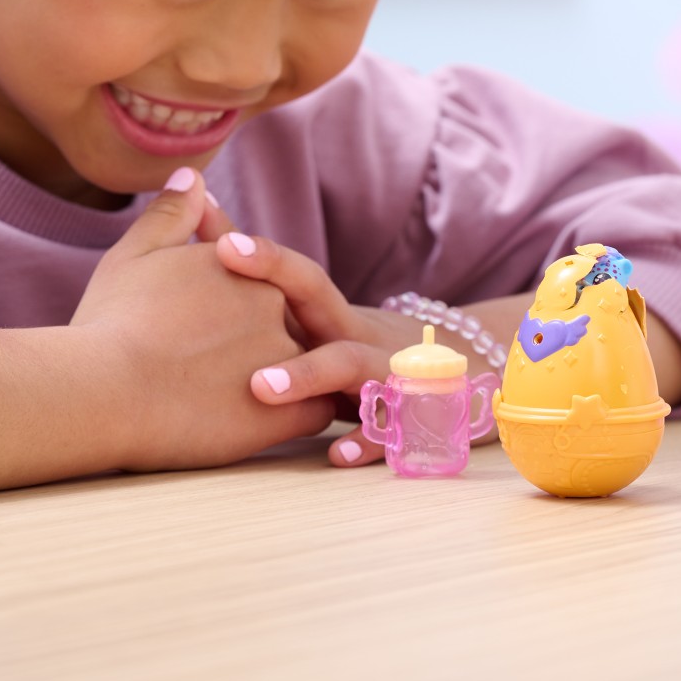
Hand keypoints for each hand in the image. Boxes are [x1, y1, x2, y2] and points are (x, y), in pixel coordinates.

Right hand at [71, 171, 334, 473]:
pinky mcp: (285, 412)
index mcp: (247, 269)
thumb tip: (193, 176)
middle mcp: (275, 306)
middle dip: (268, 345)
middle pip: (289, 326)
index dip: (241, 310)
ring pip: (307, 370)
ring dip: (291, 384)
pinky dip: (300, 418)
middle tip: (227, 371)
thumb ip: (171, 215)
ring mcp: (285, 358)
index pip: (267, 285)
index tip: (209, 332)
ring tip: (255, 403)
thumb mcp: (136, 255)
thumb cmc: (110, 321)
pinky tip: (272, 426)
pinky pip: (316, 413)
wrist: (100, 386)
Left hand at [211, 231, 441, 468]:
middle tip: (226, 264)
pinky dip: (370, 440)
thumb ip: (272, 286)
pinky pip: (392, 429)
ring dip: (309, 373)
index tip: (221, 242)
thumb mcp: (329, 324)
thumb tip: (214, 224)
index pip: (299, 274)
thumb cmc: (370, 351)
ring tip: (260, 387)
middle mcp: (360, 333)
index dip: (264, 256)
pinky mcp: (415, 417)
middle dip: (275, 279)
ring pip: (352, 363)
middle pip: (320, 298)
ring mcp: (388, 371)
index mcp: (334, 316)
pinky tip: (340, 455)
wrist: (466, 376)